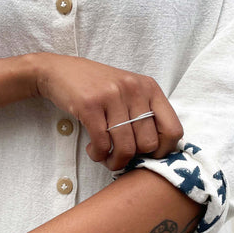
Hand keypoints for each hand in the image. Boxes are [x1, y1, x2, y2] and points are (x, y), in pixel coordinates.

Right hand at [33, 53, 183, 169]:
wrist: (60, 71)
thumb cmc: (97, 87)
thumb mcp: (128, 91)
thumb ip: (144, 113)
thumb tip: (157, 151)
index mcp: (150, 88)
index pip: (173, 129)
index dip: (163, 151)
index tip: (147, 156)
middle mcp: (135, 89)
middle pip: (148, 143)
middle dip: (134, 159)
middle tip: (121, 158)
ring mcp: (112, 96)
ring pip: (126, 147)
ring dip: (114, 161)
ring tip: (106, 158)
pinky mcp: (90, 105)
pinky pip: (102, 143)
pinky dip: (98, 154)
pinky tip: (94, 150)